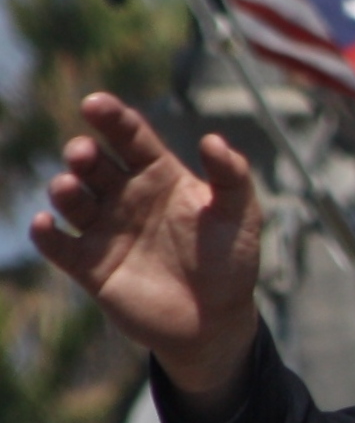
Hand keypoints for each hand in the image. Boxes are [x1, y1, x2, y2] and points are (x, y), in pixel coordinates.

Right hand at [28, 94, 265, 412]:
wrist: (216, 319)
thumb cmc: (231, 259)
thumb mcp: (240, 213)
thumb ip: (231, 175)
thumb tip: (213, 139)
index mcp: (160, 175)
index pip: (131, 138)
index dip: (113, 118)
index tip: (95, 103)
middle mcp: (126, 197)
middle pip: (95, 165)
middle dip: (83, 155)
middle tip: (84, 154)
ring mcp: (105, 230)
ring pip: (72, 199)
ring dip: (65, 190)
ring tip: (70, 187)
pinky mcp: (90, 266)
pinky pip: (59, 246)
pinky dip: (47, 234)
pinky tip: (47, 224)